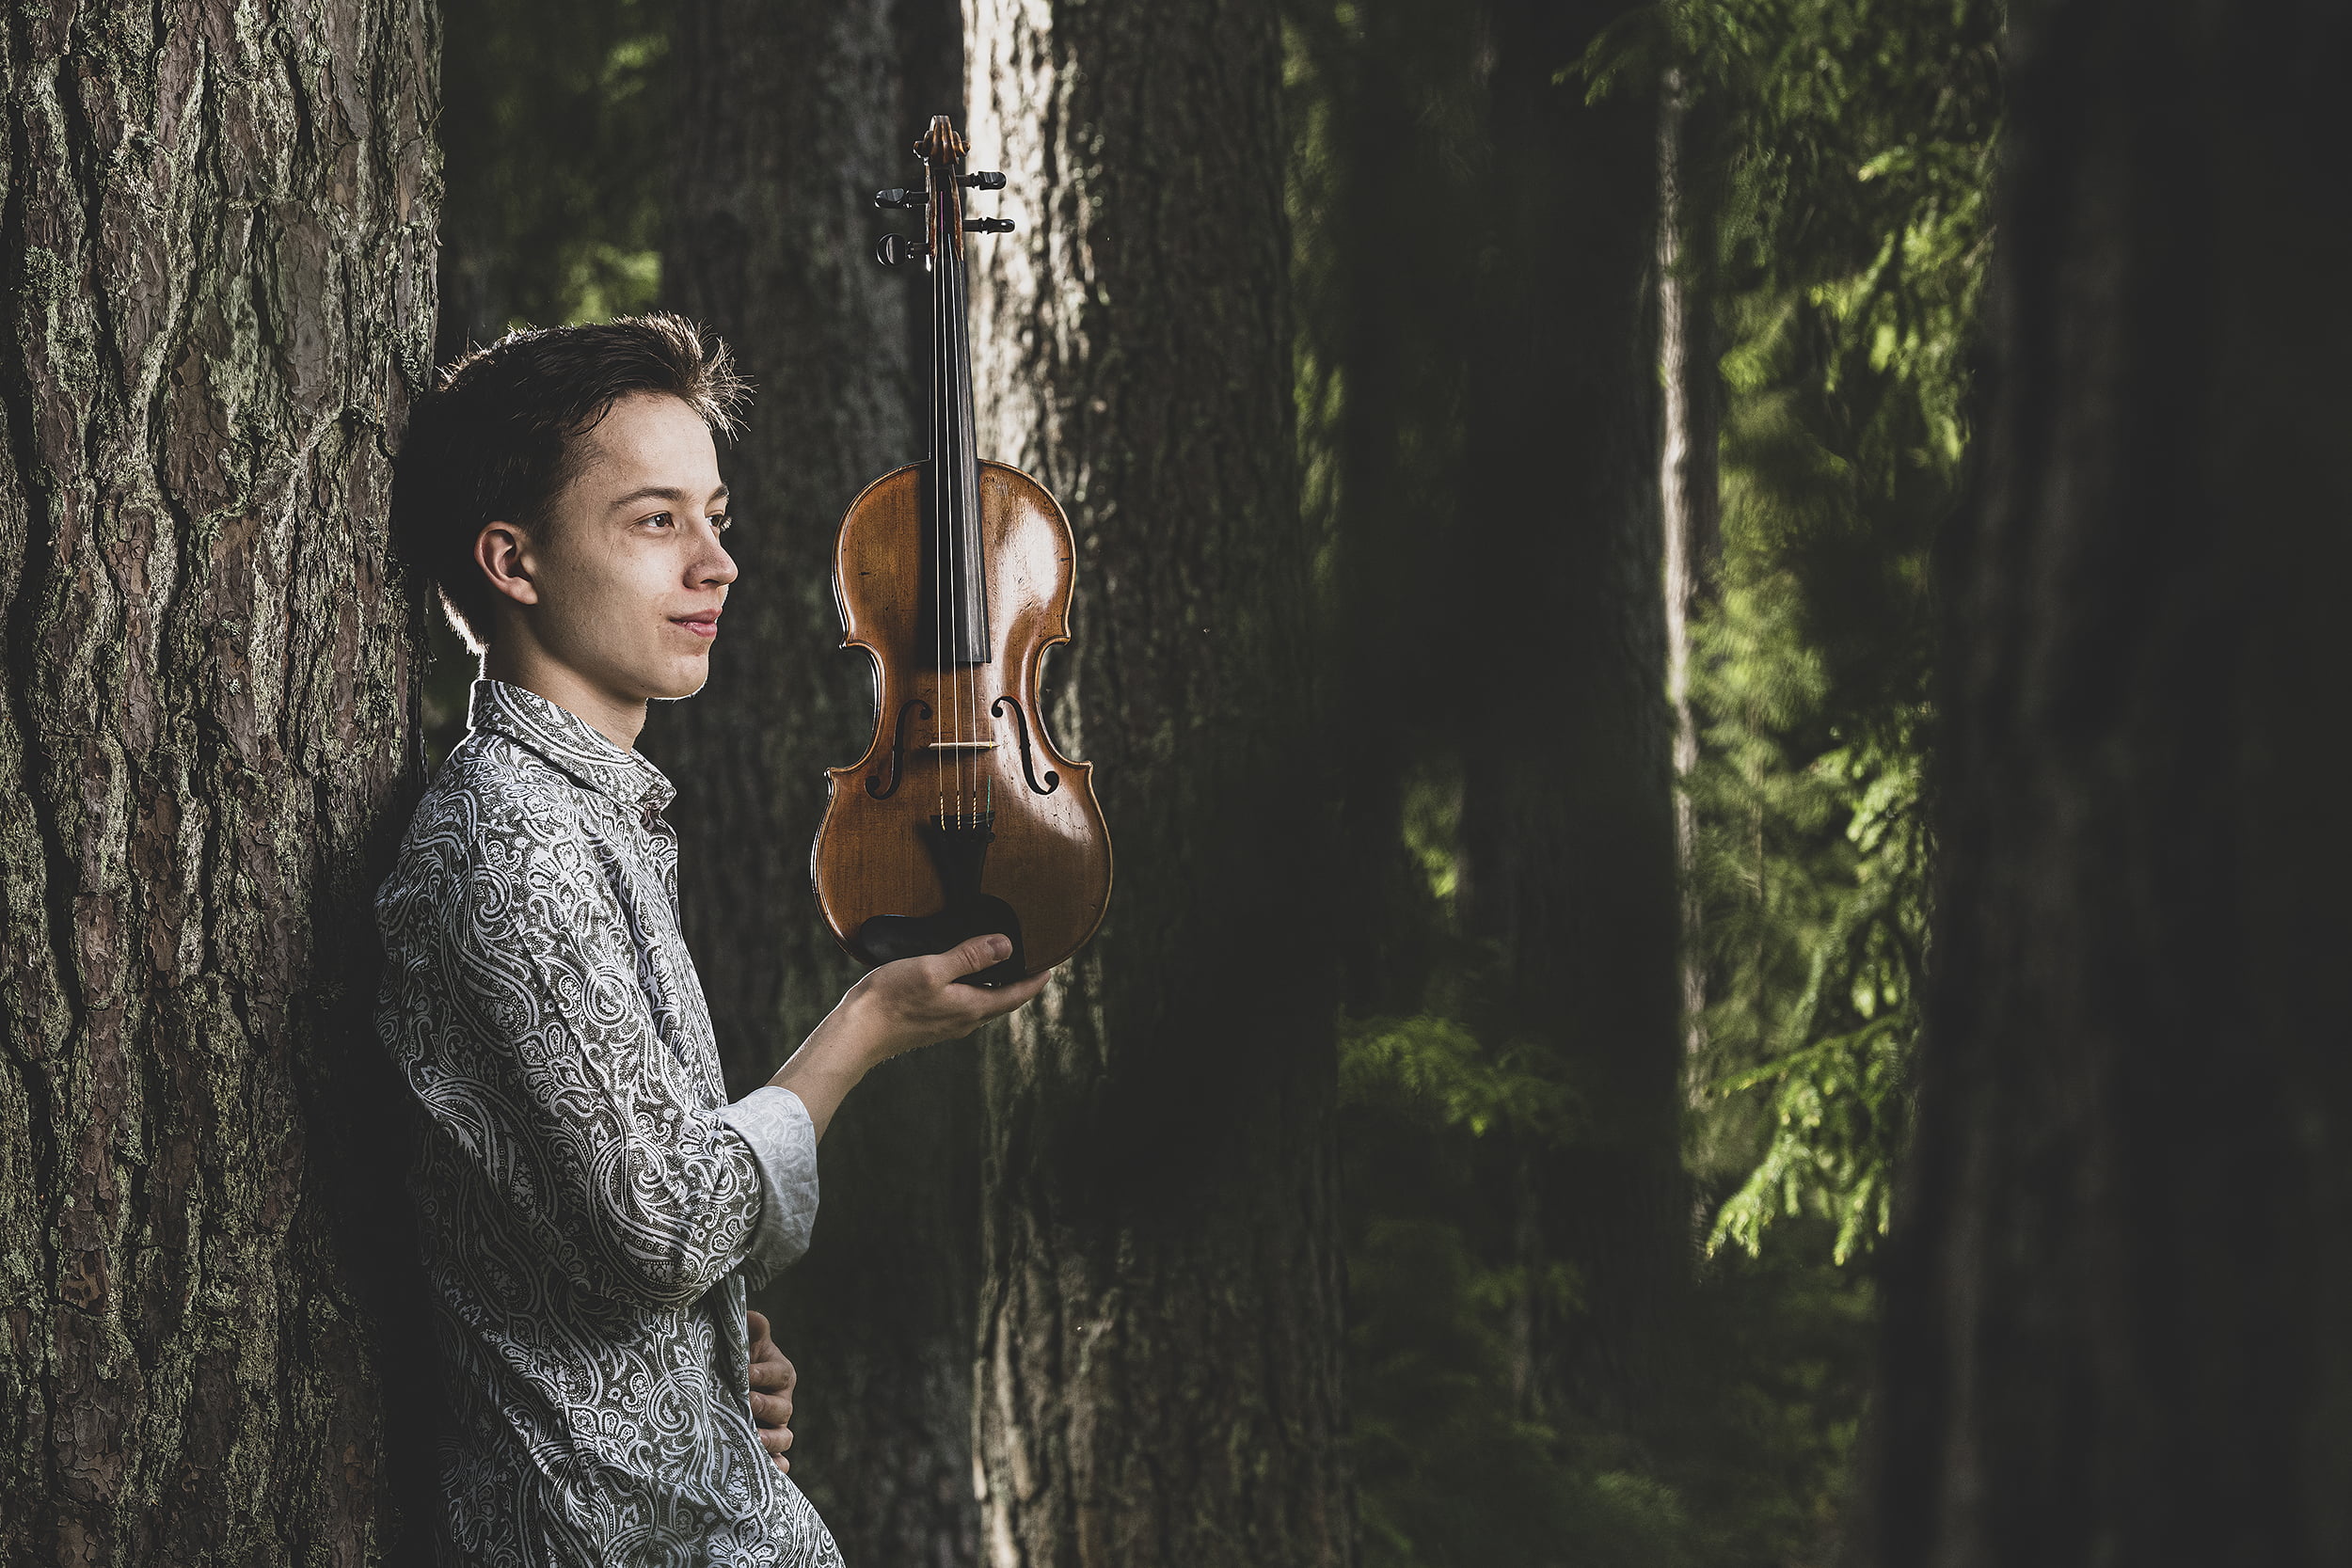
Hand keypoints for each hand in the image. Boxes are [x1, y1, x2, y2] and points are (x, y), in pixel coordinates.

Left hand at [747, 1309, 794, 1474]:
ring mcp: (777, 1429)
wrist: (726, 1386)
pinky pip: (779, 1463)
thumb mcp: (744, 1343)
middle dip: (765, 1407)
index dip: (763, 1375)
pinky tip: (764, 1471)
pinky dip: (775, 1468)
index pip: (779, 1374)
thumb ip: (751, 1330)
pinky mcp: (768, 1452)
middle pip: (783, 1409)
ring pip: (784, 1438)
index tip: (745, 1374)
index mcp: (781, 1374)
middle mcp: (783, 1402)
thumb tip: (753, 1318)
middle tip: (746, 1405)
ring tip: (754, 1440)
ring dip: (771, 1440)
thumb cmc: (737, 1362)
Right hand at [845, 934, 1052, 1059]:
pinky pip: (963, 1008)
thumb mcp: (933, 968)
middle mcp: (964, 1022)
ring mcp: (947, 1026)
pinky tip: (961, 981)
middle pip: (1001, 1003)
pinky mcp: (930, 1026)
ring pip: (982, 1006)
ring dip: (995, 989)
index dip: (1035, 982)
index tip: (1051, 969)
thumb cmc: (891, 999)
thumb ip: (970, 957)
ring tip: (1001, 970)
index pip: (1016, 995)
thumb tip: (1007, 946)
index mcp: (971, 1008)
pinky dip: (973, 993)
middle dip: (1019, 985)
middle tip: (1032, 967)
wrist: (856, 1032)